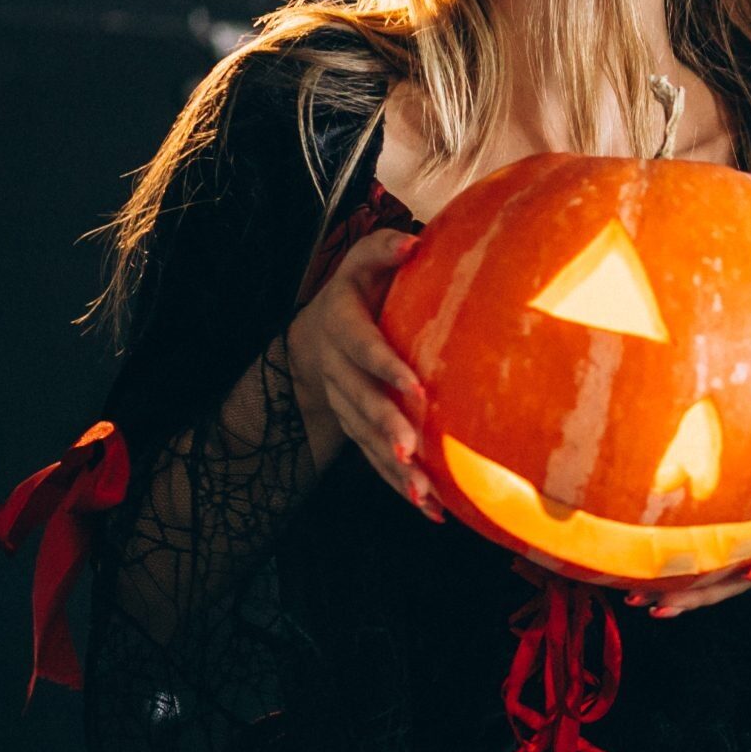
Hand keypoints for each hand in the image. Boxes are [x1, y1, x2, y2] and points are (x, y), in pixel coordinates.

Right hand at [288, 229, 440, 520]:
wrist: (318, 335)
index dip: (387, 368)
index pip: (365, 348)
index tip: (417, 389)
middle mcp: (338, 373)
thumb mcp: (362, 263)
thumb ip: (383, 249)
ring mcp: (345, 406)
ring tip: (425, 496)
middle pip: (362, 404)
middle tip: (411, 451)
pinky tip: (432, 510)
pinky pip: (375, 461)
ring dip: (395, 471)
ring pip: (367, 441)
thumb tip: (414, 241)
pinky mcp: (355, 432)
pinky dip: (400, 487)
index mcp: (342, 328)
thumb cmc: (357, 291)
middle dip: (386, 429)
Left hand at [625, 423, 750, 618]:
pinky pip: (696, 572)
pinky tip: (636, 588)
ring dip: (679, 595)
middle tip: (670, 602)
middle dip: (705, 594)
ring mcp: (744, 556)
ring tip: (643, 602)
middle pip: (738, 582)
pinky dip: (668, 581)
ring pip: (712, 584)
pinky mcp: (723, 552)